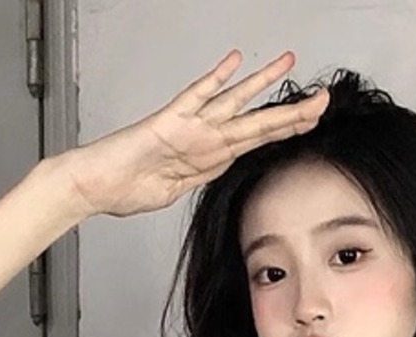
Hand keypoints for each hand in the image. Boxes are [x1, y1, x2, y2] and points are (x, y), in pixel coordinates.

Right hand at [67, 49, 328, 218]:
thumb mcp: (170, 194)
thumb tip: (207, 175)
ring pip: (233, 103)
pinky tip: (233, 62)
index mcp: (206, 158)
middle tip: (323, 100)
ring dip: (262, 85)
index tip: (311, 123)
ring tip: (289, 63)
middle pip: (255, 123)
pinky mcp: (166, 123)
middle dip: (292, 113)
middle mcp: (202, 138)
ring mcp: (186, 128)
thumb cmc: (123, 188)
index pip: (254, 142)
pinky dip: (213, 80)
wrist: (92, 185)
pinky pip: (194, 97)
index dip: (284, 132)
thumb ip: (193, 182)